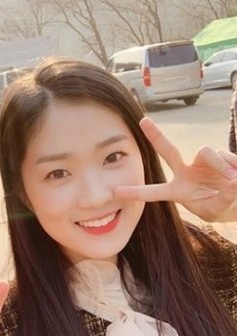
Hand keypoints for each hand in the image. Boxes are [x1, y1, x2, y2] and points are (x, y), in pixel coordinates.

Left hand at [114, 117, 236, 221]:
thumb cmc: (221, 207)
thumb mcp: (217, 210)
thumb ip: (224, 198)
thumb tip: (234, 181)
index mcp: (177, 191)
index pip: (154, 192)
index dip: (137, 192)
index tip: (117, 192)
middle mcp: (186, 172)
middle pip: (168, 151)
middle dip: (155, 136)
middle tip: (143, 121)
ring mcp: (202, 162)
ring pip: (206, 152)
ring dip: (221, 166)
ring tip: (232, 180)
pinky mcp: (219, 156)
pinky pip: (225, 155)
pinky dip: (233, 166)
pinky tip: (236, 175)